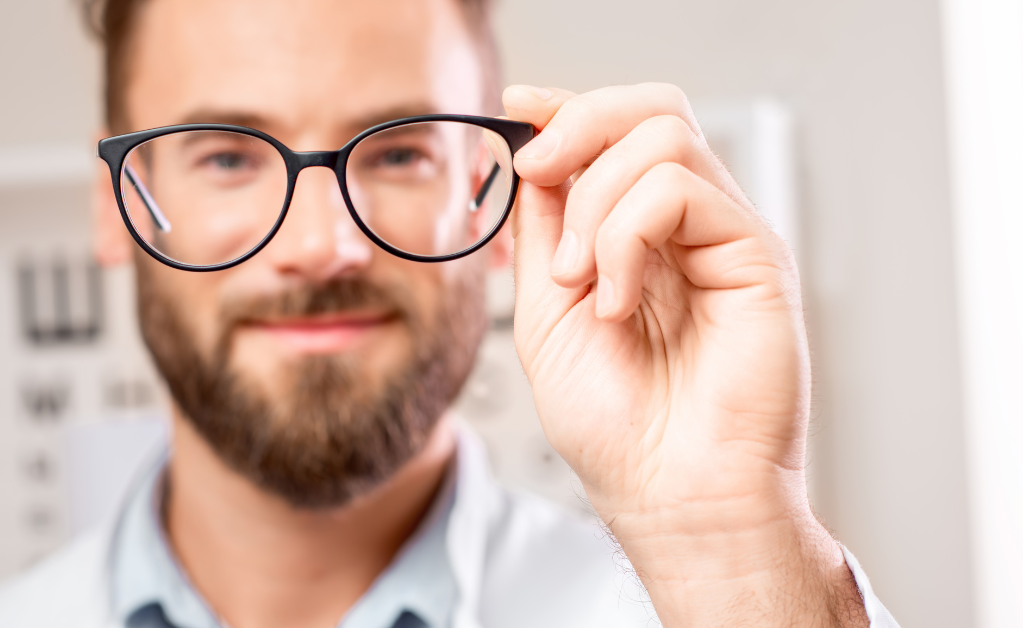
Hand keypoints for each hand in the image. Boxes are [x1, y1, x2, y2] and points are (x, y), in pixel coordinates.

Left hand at [504, 84, 865, 626]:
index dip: (566, 110)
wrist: (668, 494)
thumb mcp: (546, 311)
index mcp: (644, 236)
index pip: (619, 134)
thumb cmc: (617, 426)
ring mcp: (725, 237)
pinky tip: (618, 301)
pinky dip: (625, 239)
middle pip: (651, 110)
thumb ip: (543, 231)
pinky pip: (681, 191)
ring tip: (581, 281)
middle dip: (577, 126)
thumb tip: (531, 156)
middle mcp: (690, 227)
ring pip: (662, 139)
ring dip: (593, 205)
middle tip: (536, 173)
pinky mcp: (755, 256)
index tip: (517, 110)